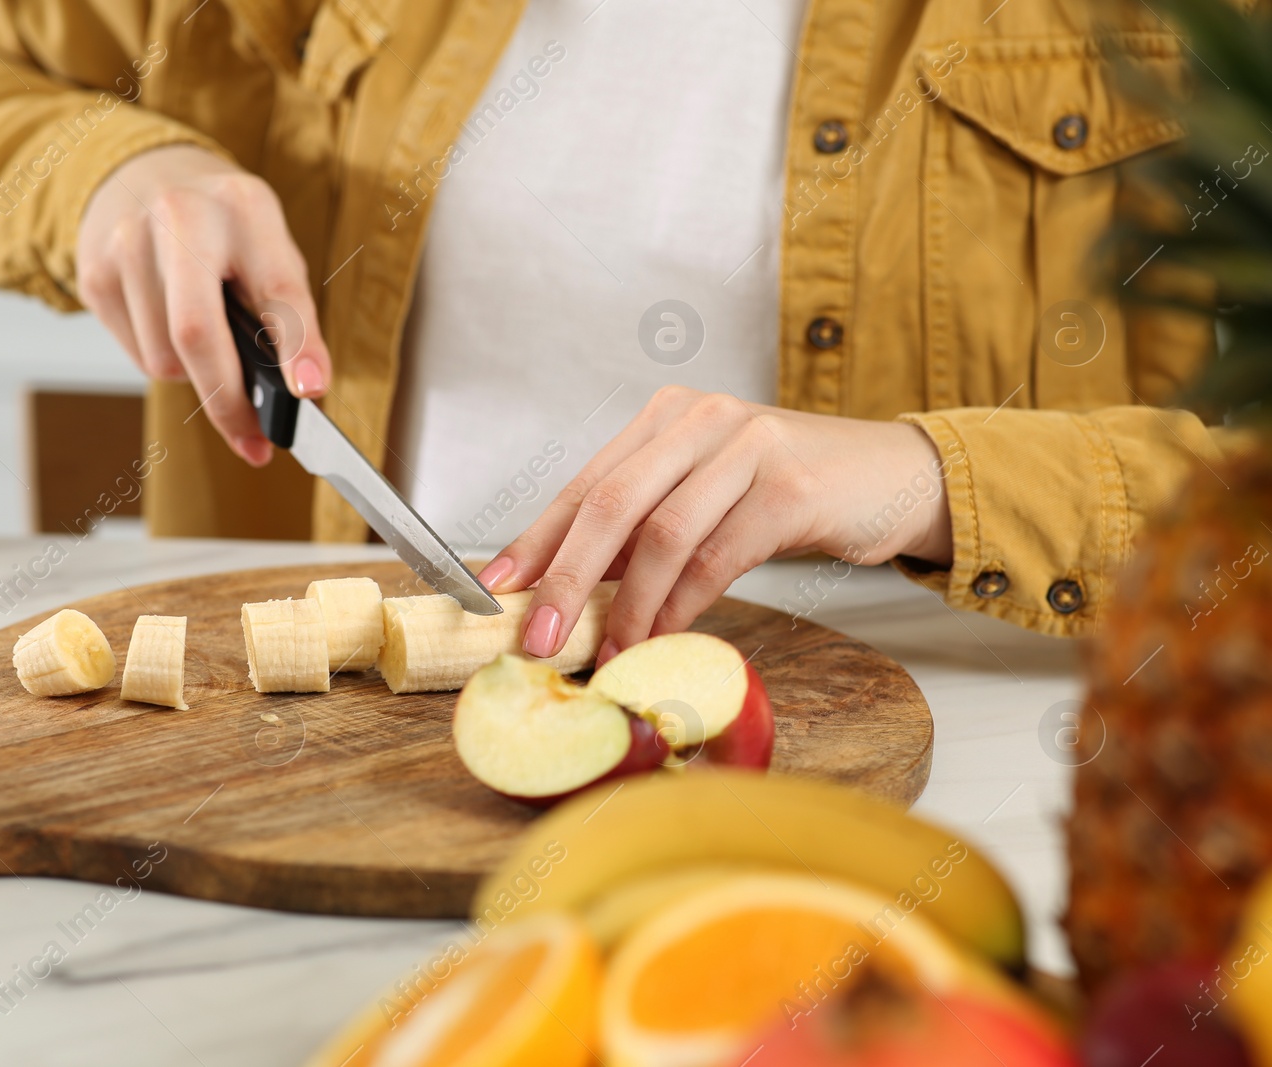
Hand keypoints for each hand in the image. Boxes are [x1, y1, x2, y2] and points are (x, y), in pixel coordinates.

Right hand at [76, 144, 329, 465]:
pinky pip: (138, 356)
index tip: (309, 391)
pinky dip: (164, 358)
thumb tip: (297, 395)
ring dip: (194, 374)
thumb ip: (285, 313)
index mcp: (245, 207)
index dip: (297, 345)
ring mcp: (128, 243)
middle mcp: (182, 215)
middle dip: (228, 401)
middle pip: (197, 332)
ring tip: (205, 335)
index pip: (277, 287)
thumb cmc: (223, 228)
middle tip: (253, 439)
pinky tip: (168, 321)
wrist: (143, 174)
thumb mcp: (269, 248)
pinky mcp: (94, 273)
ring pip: (165, 360)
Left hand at [476, 387, 954, 663]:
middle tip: (539, 637)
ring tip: (610, 655)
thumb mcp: (708, 496)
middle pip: (610, 504)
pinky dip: (682, 606)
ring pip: (661, 535)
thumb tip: (570, 592)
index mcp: (667, 417)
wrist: (894, 476)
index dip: (536, 540)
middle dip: (565, 577)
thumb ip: (646, 528)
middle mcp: (700, 419)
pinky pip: (716, 557)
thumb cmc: (790, 493)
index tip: (494, 588)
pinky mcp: (789, 487)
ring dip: (628, 607)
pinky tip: (664, 637)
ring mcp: (748, 447)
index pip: (585, 483)